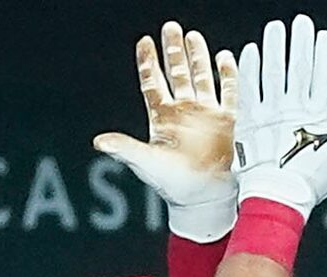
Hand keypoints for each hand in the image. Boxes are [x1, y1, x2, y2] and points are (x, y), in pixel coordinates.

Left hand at [94, 21, 238, 242]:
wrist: (204, 198)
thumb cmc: (174, 185)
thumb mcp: (146, 163)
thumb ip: (124, 148)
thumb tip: (98, 142)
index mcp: (163, 118)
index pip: (152, 83)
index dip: (147, 63)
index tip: (145, 41)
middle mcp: (184, 113)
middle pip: (176, 74)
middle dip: (173, 51)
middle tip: (170, 28)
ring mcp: (205, 115)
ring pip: (200, 78)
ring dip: (197, 57)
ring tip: (193, 36)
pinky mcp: (226, 122)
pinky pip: (228, 93)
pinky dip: (227, 76)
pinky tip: (224, 58)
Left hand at [233, 15, 326, 219]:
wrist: (276, 201)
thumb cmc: (308, 185)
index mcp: (319, 118)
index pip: (324, 76)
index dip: (324, 53)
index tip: (323, 37)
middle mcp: (296, 110)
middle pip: (300, 66)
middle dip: (301, 40)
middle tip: (301, 21)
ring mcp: (272, 113)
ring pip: (274, 70)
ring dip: (275, 45)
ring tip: (276, 27)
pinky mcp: (250, 119)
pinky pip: (250, 86)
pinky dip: (251, 66)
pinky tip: (252, 50)